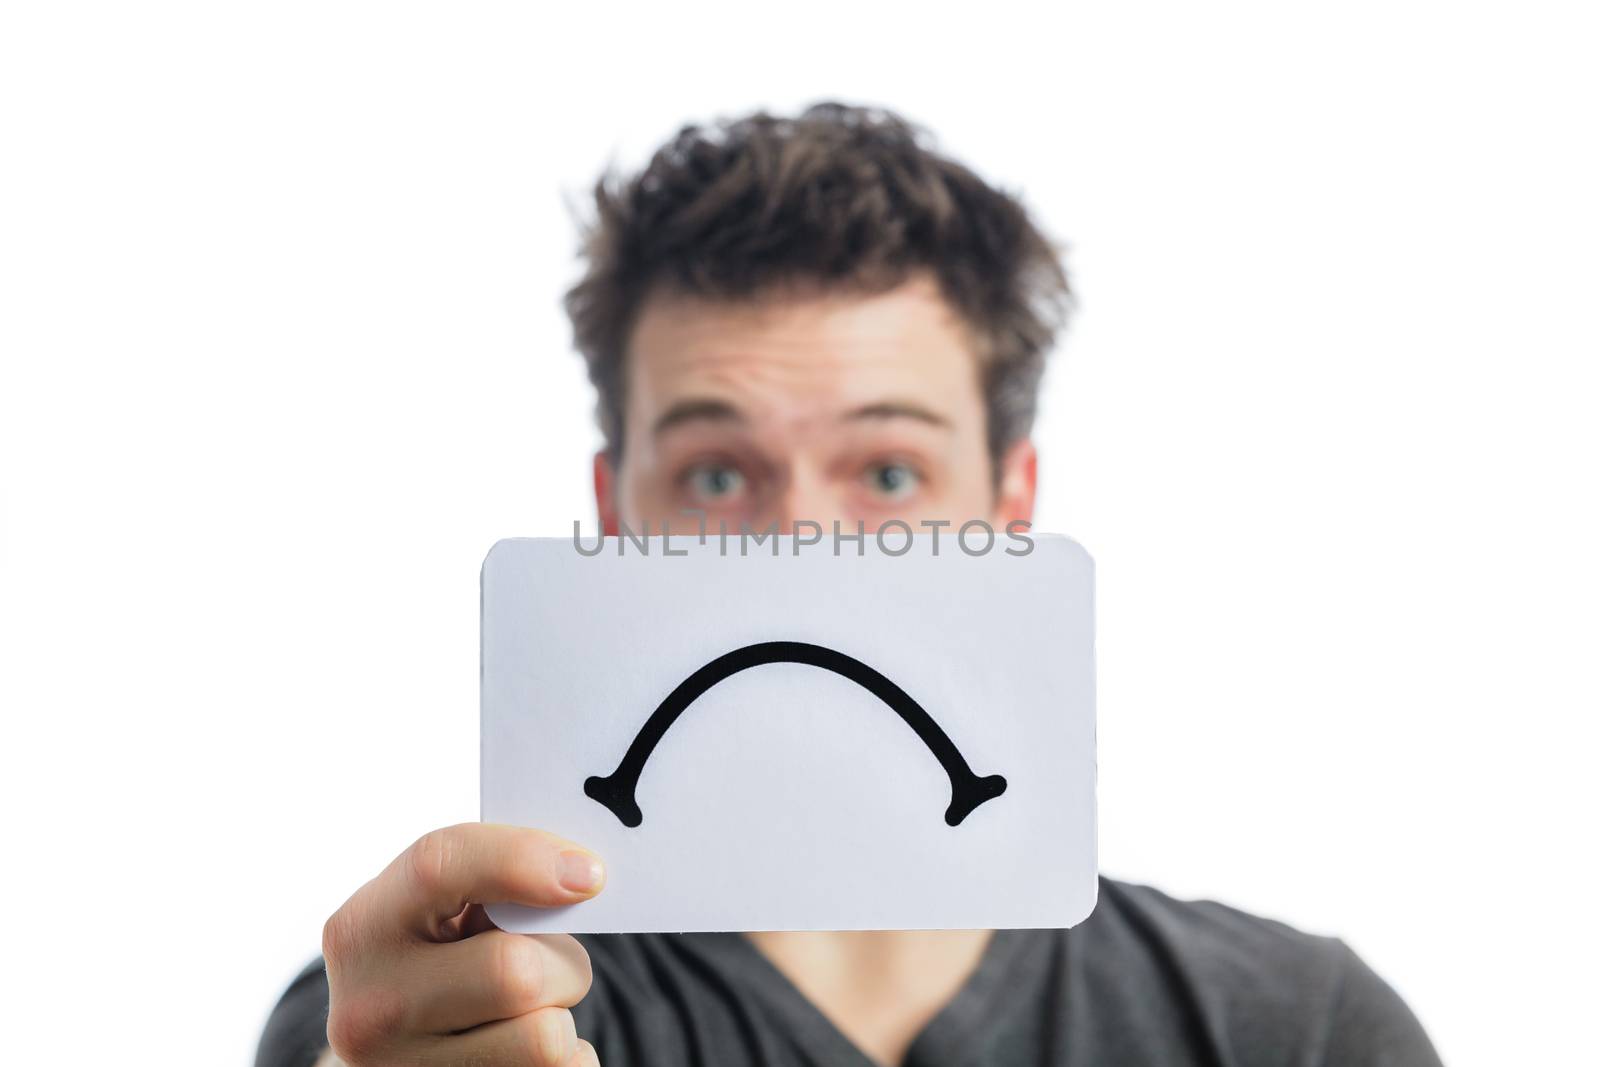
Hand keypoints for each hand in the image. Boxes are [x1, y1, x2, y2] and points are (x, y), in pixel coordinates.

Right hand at [320, 822, 605, 1065]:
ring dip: (562, 1017)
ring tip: (532, 1010)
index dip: (523, 858)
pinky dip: (568, 1059)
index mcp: (362, 930)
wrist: (384, 1054)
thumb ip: (488, 885)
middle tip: (553, 964)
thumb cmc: (433, 965)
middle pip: (515, 972)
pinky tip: (528, 1048)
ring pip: (545, 1038)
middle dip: (559, 962)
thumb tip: (577, 877)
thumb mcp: (435, 913)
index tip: (589, 874)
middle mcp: (369, 1009)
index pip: (440, 866)